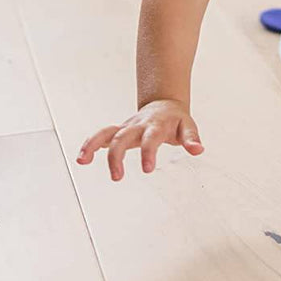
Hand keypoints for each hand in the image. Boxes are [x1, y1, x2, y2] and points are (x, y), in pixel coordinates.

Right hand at [77, 99, 203, 180]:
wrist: (165, 104)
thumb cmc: (176, 120)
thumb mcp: (187, 126)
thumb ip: (192, 139)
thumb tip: (198, 150)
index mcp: (156, 125)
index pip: (151, 138)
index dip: (148, 152)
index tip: (147, 169)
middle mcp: (138, 125)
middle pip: (122, 136)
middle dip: (116, 156)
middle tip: (117, 177)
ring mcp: (126, 127)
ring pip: (107, 132)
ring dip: (93, 145)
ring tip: (82, 160)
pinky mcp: (118, 131)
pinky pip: (101, 135)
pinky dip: (89, 145)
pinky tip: (82, 159)